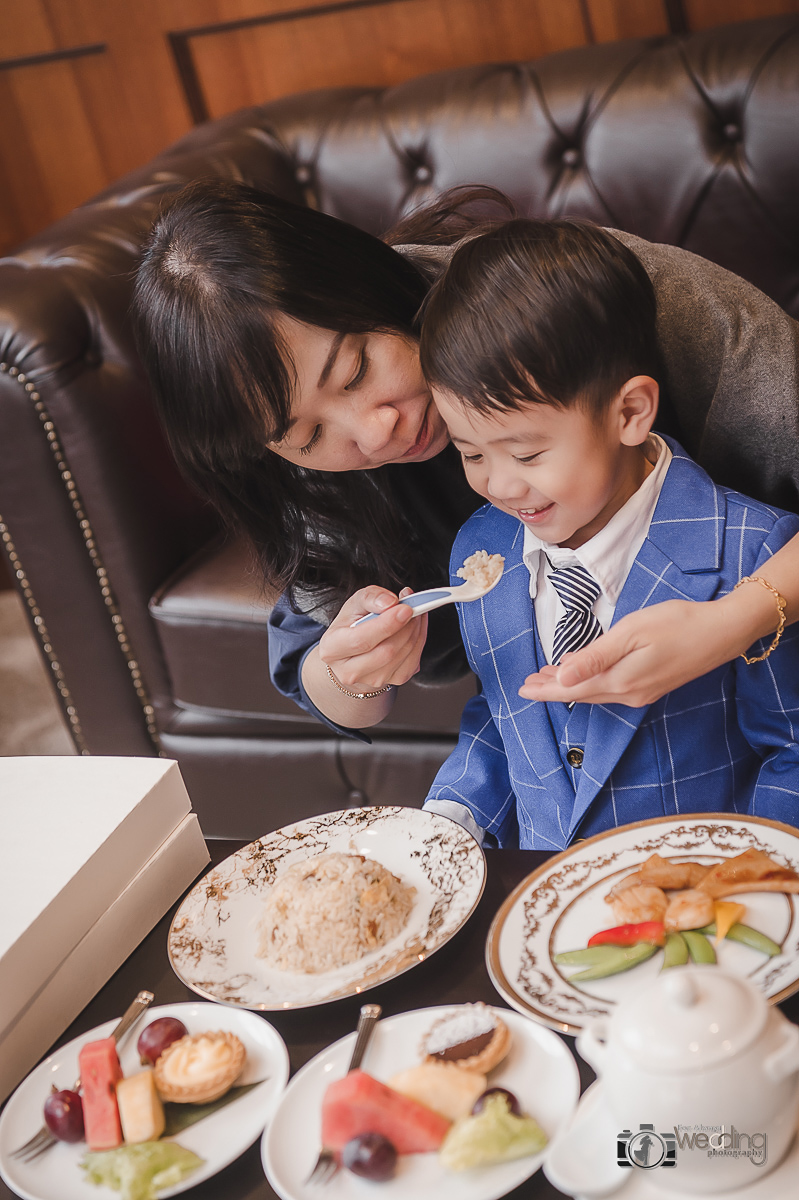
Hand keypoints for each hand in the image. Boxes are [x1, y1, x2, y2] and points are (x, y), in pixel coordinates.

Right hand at [318, 586, 427, 692]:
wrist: (353, 654)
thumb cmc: (351, 626)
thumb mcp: (354, 605)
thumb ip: (370, 597)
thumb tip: (390, 602)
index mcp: (332, 649)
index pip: (362, 640)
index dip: (386, 625)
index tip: (405, 609)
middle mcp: (349, 671)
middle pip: (385, 652)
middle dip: (405, 627)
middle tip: (413, 607)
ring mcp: (372, 680)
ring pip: (401, 656)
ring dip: (414, 631)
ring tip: (414, 614)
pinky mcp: (392, 682)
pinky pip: (412, 662)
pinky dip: (419, 640)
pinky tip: (416, 627)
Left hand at [519, 599, 746, 707]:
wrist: (723, 632)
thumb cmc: (678, 624)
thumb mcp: (631, 633)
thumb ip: (594, 657)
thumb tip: (562, 676)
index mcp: (619, 681)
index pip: (571, 689)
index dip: (545, 689)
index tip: (522, 688)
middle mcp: (628, 693)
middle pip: (581, 694)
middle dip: (552, 689)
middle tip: (527, 685)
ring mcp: (641, 693)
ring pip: (595, 693)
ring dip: (570, 686)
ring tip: (547, 679)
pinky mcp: (651, 686)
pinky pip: (610, 689)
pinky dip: (590, 683)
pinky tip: (584, 674)